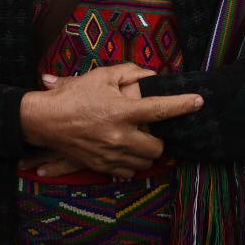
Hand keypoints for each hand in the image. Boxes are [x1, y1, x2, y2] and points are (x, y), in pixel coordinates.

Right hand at [19, 63, 202, 179]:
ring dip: (146, 151)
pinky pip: (129, 171)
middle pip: (158, 147)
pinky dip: (131, 162)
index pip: (160, 109)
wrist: (45, 120)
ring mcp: (111, 155)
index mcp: (122, 111)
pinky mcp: (102, 166)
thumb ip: (129, 73)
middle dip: (159, 138)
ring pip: (145, 161)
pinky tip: (123, 150)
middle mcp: (120, 137)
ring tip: (136, 138)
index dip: (183, 105)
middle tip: (150, 128)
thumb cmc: (74, 95)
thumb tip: (151, 76)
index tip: (199, 101)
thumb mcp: (101, 76)